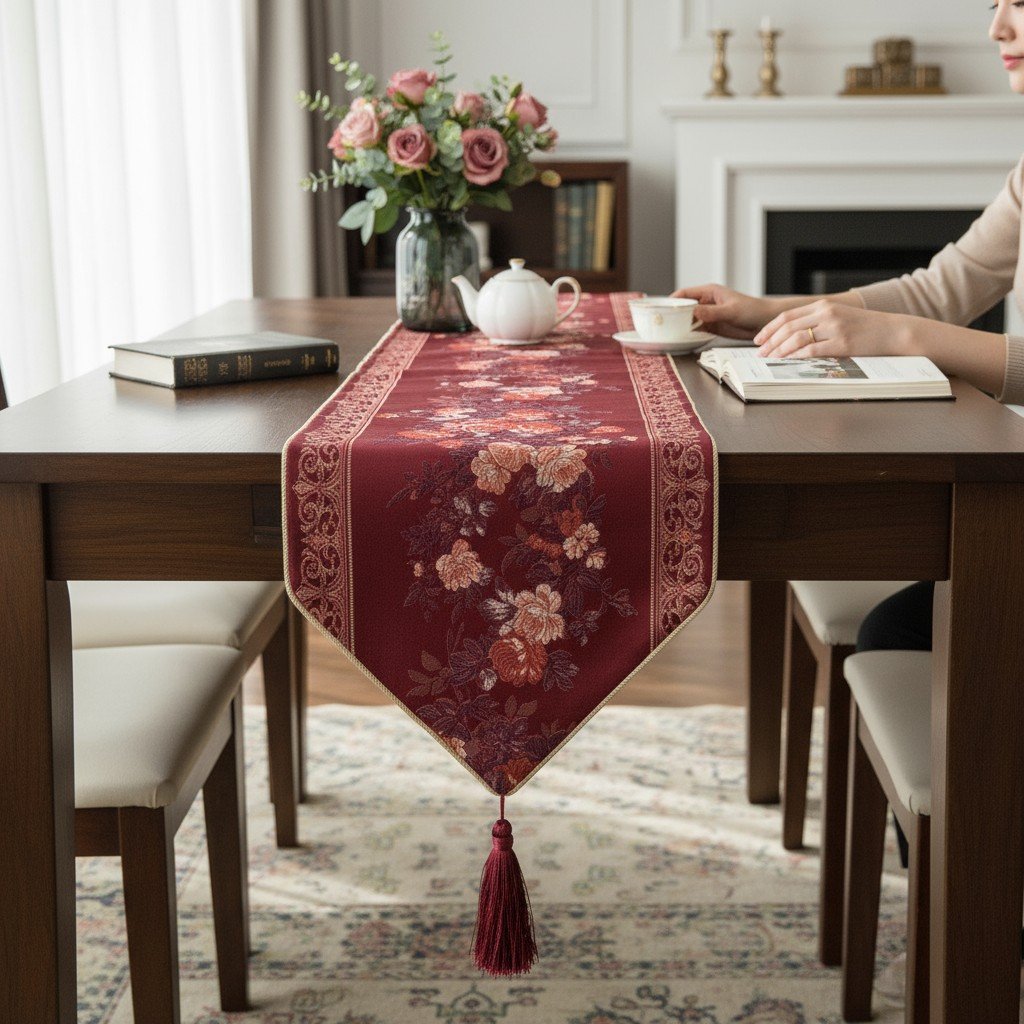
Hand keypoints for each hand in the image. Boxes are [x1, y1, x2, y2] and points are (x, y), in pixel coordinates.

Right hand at [671, 283, 781, 339]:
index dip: (672, 300)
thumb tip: (693, 312)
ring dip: (680, 326)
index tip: (662, 309)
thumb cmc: (752, 310)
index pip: (685, 294)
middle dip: (673, 315)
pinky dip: (689, 335)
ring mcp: (708, 315)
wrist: (765, 322)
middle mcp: (706, 303)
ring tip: (669, 334)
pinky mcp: (711, 327)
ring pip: (688, 320)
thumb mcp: (730, 310)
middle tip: (663, 325)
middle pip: (683, 308)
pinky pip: (696, 330)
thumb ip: (712, 312)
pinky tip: (684, 340)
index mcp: (709, 292)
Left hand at [754, 299, 908, 358]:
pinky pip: (812, 351)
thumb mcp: (839, 317)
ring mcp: (835, 328)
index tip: (758, 340)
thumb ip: (817, 322)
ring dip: (779, 351)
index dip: (769, 329)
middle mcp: (827, 314)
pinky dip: (796, 357)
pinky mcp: (843, 343)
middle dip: (770, 342)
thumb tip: (792, 336)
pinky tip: (787, 363)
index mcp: (823, 306)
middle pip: (788, 327)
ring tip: (770, 360)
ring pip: (797, 339)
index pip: (787, 316)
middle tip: (760, 354)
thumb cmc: (865, 328)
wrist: (893, 331)